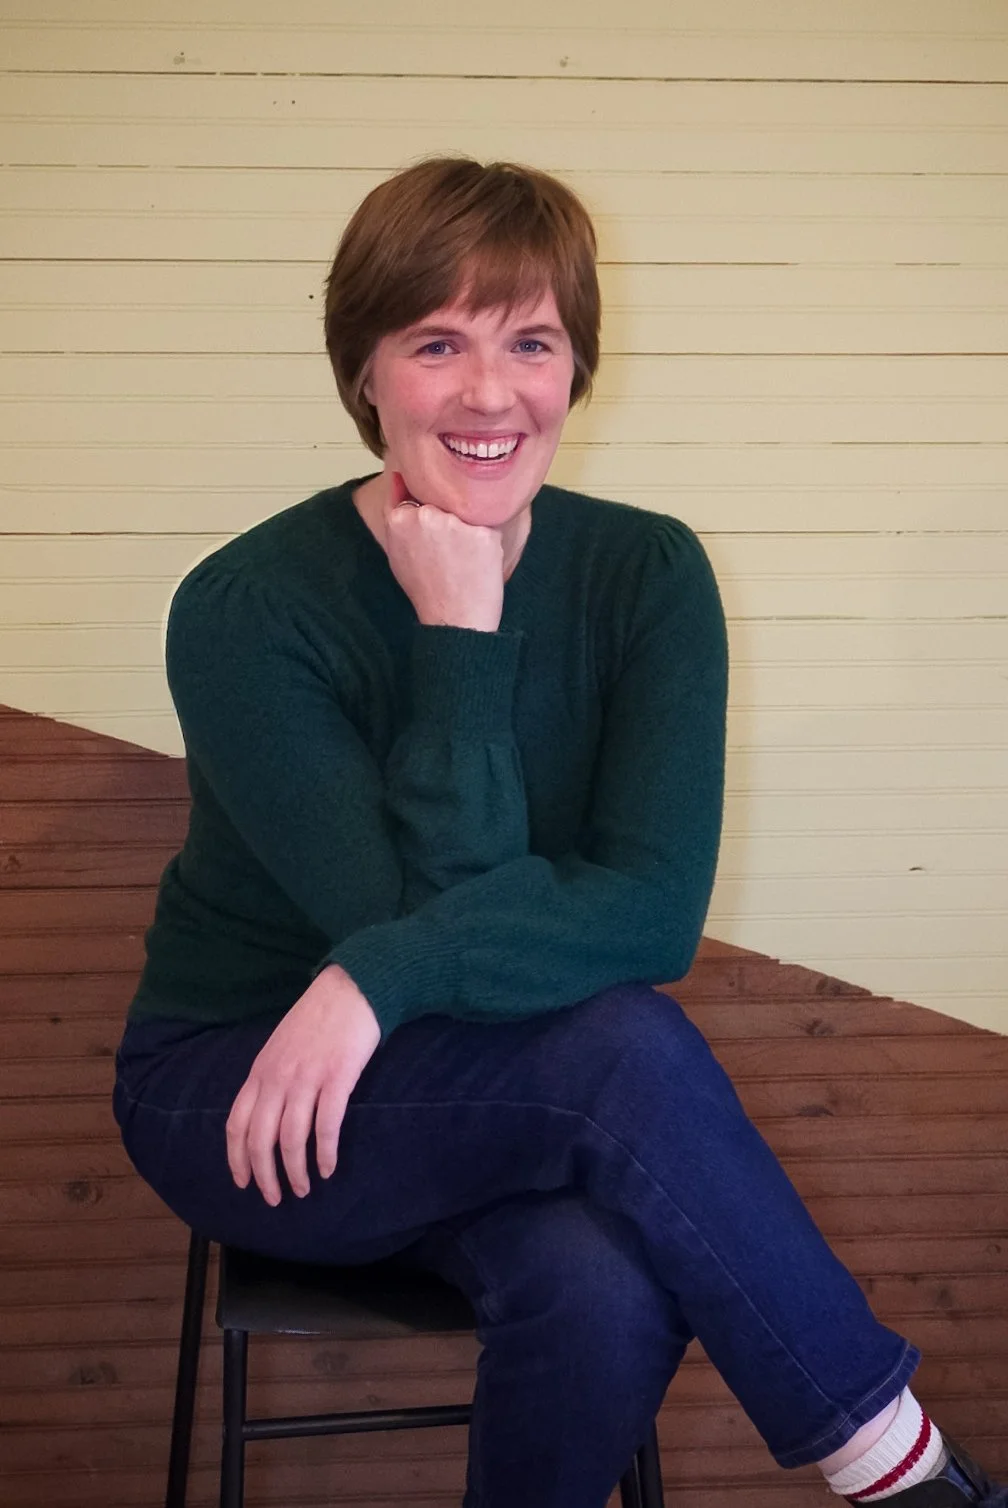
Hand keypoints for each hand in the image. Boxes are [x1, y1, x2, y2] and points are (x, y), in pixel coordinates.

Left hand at [226, 964, 381, 1205]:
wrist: (354, 987)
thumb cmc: (319, 1017)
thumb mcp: (281, 1045)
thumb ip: (271, 1076)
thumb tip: (266, 1113)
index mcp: (261, 1070)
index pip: (237, 1123)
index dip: (237, 1158)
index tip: (242, 1182)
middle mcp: (277, 1077)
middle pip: (260, 1139)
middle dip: (264, 1175)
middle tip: (274, 1198)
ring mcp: (307, 1078)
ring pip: (291, 1139)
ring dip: (295, 1171)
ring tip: (303, 1189)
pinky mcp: (337, 1078)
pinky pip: (326, 1127)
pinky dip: (324, 1153)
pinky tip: (328, 1168)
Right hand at [383, 471, 504, 631]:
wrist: (455, 619)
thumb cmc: (426, 588)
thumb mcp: (397, 551)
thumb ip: (396, 512)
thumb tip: (399, 476)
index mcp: (400, 519)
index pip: (417, 494)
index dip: (431, 512)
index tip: (436, 533)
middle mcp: (426, 515)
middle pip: (444, 500)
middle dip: (450, 518)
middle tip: (451, 551)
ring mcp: (455, 523)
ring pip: (468, 510)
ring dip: (469, 527)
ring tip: (465, 558)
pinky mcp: (483, 532)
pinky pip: (490, 523)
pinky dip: (488, 538)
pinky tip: (480, 561)